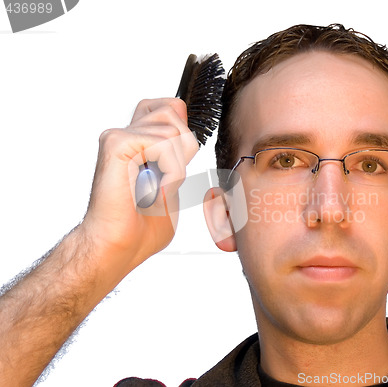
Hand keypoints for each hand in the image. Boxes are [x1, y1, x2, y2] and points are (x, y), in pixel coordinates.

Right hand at [80, 98, 198, 269]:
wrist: (118, 246)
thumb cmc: (140, 226)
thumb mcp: (171, 184)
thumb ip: (178, 156)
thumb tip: (188, 133)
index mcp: (137, 142)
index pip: (168, 106)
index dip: (182, 129)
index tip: (175, 164)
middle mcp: (125, 134)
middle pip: (173, 110)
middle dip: (184, 148)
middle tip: (165, 180)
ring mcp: (119, 136)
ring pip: (173, 128)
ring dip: (176, 166)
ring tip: (156, 188)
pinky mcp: (117, 143)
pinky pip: (164, 143)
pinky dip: (170, 171)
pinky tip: (153, 189)